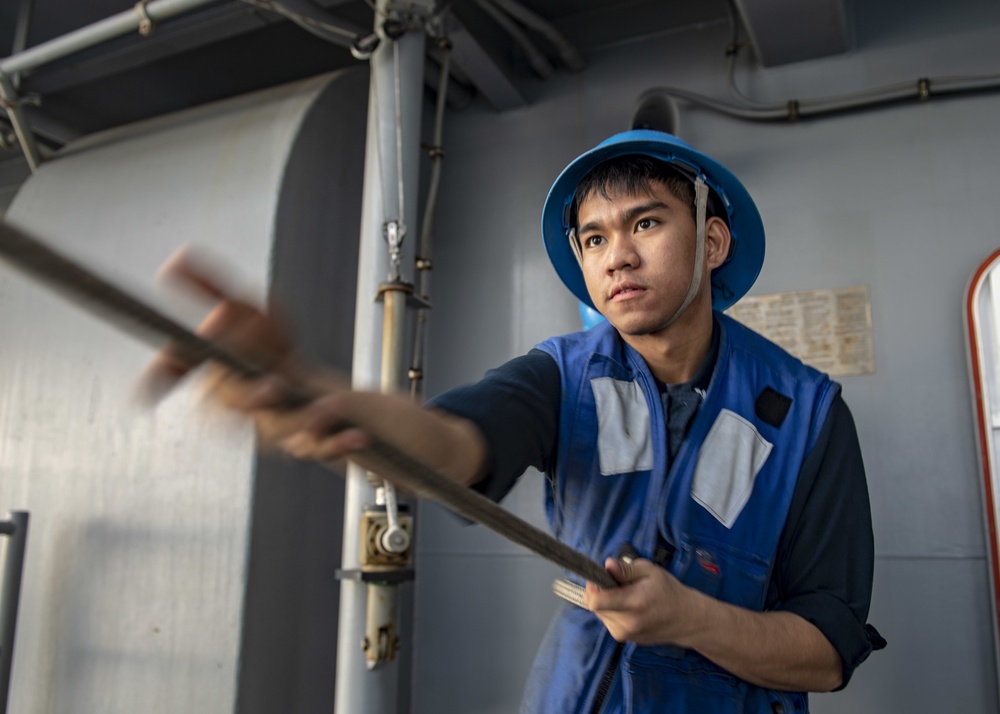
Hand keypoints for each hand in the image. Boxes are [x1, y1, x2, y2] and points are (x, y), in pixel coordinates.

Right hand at [137, 249, 362, 456]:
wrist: (325, 405)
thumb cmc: (277, 358)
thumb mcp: (250, 314)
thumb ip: (213, 286)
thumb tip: (178, 257)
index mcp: (224, 373)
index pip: (190, 372)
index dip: (168, 375)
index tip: (147, 386)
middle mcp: (249, 404)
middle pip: (240, 404)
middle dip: (250, 396)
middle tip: (270, 385)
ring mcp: (283, 426)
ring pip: (286, 433)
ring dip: (305, 423)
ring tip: (328, 409)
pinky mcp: (318, 441)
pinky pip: (328, 448)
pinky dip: (341, 445)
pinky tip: (358, 436)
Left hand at [584, 556, 702, 646]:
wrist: (686, 620)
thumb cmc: (668, 591)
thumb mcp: (650, 571)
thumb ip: (626, 569)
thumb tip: (607, 565)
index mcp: (633, 603)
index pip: (595, 601)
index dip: (592, 587)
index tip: (601, 577)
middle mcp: (626, 623)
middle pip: (594, 607)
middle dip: (599, 592)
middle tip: (616, 584)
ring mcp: (625, 635)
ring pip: (600, 614)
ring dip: (605, 602)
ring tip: (625, 595)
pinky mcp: (625, 640)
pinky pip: (608, 622)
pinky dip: (612, 612)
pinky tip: (628, 607)